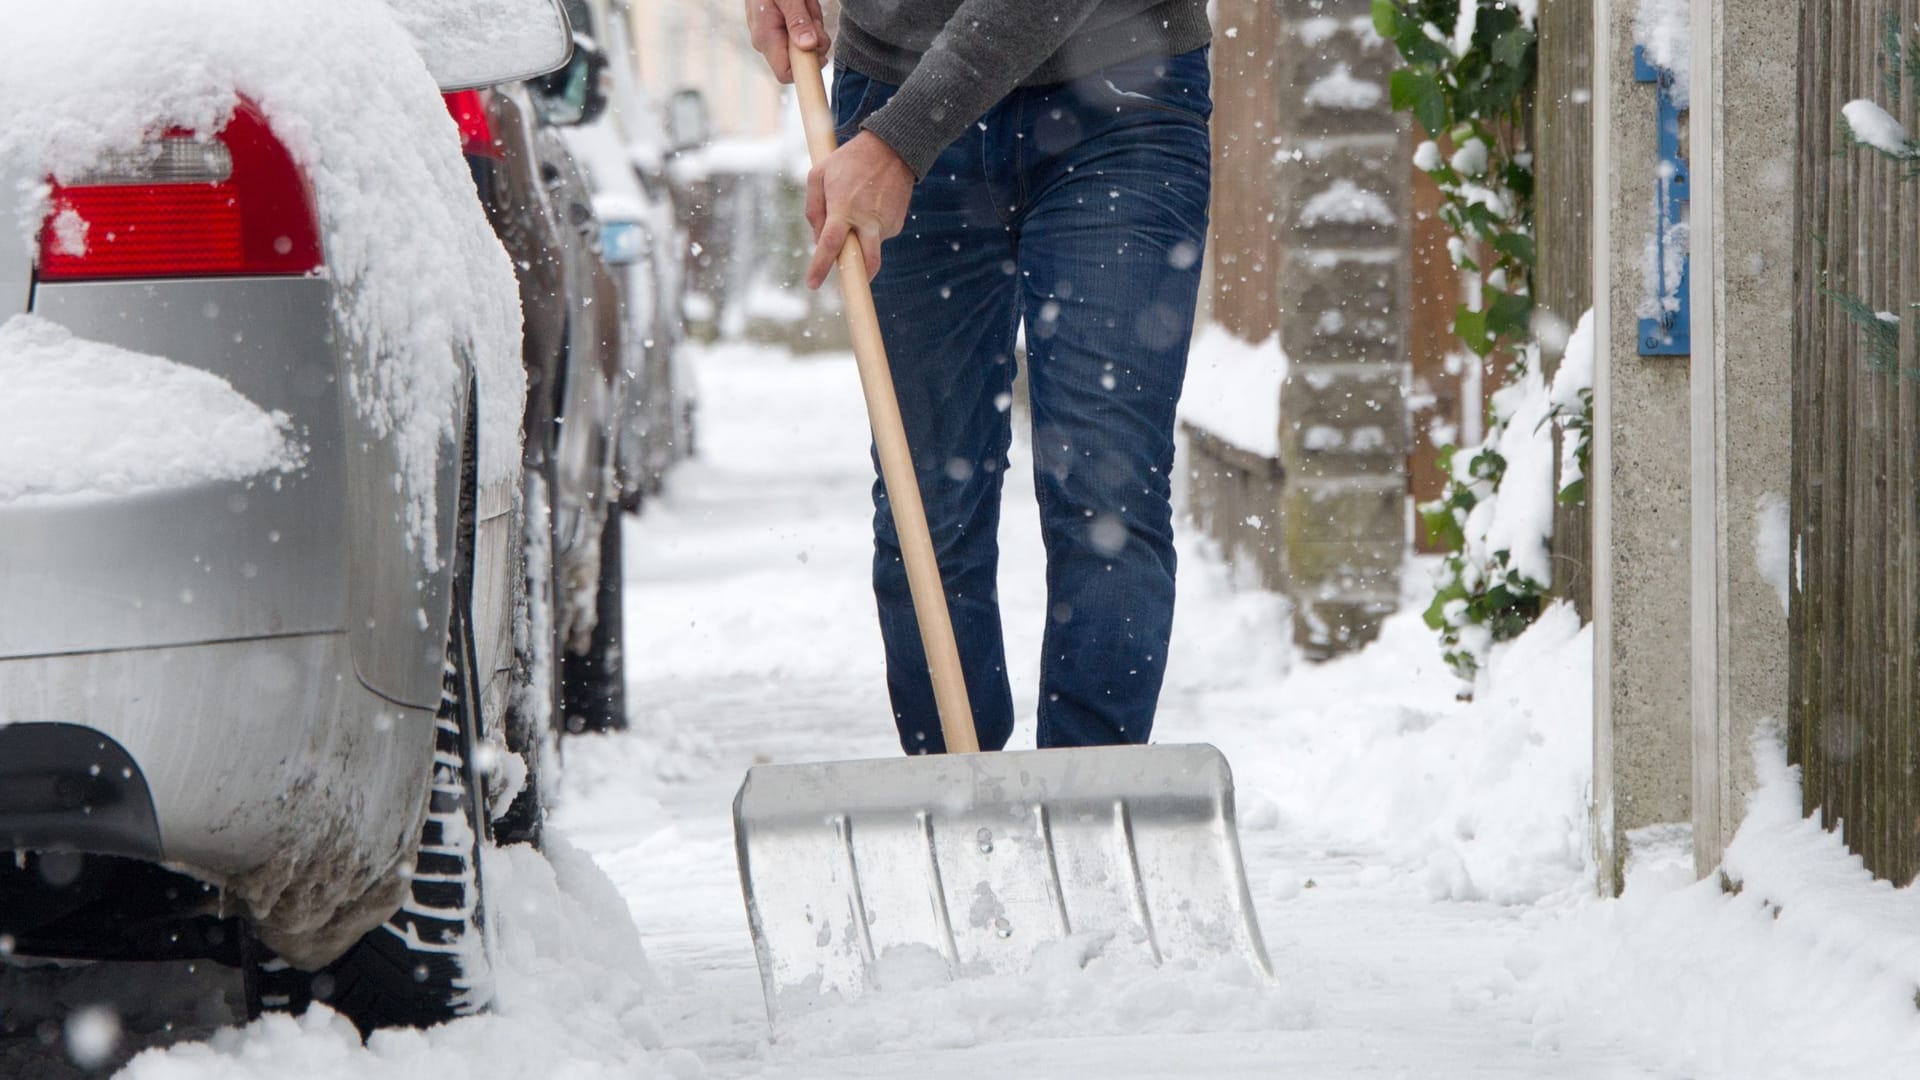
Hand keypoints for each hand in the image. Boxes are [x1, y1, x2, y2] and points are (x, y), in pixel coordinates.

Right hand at [745, 0, 828, 83]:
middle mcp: (765, 43)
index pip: (786, 74)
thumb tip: (807, 46)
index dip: (806, 68)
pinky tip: (803, 6)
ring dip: (813, 27)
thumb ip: (797, 20)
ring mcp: (771, 38)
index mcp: (765, 38)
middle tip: (811, 13)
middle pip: (800, 60)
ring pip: (803, 46)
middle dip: (813, 40)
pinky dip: (808, 22)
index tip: (821, 50)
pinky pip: (800, 35)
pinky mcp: (777, 32)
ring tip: (805, 5)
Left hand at [805, 132, 914, 288]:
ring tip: (856, 207)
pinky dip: (868, 230)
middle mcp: (867, 221)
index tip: (812, 284)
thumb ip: (813, 209)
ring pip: (867, 247)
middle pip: (867, 263)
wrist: (893, 147)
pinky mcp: (896, 224)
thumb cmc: (849, 161)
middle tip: (847, 284)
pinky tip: (869, 206)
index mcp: (844, 208)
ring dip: (857, 240)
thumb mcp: (818, 175)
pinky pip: (877, 236)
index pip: (830, 245)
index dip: (820, 267)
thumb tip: (817, 239)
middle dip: (858, 279)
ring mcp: (885, 224)